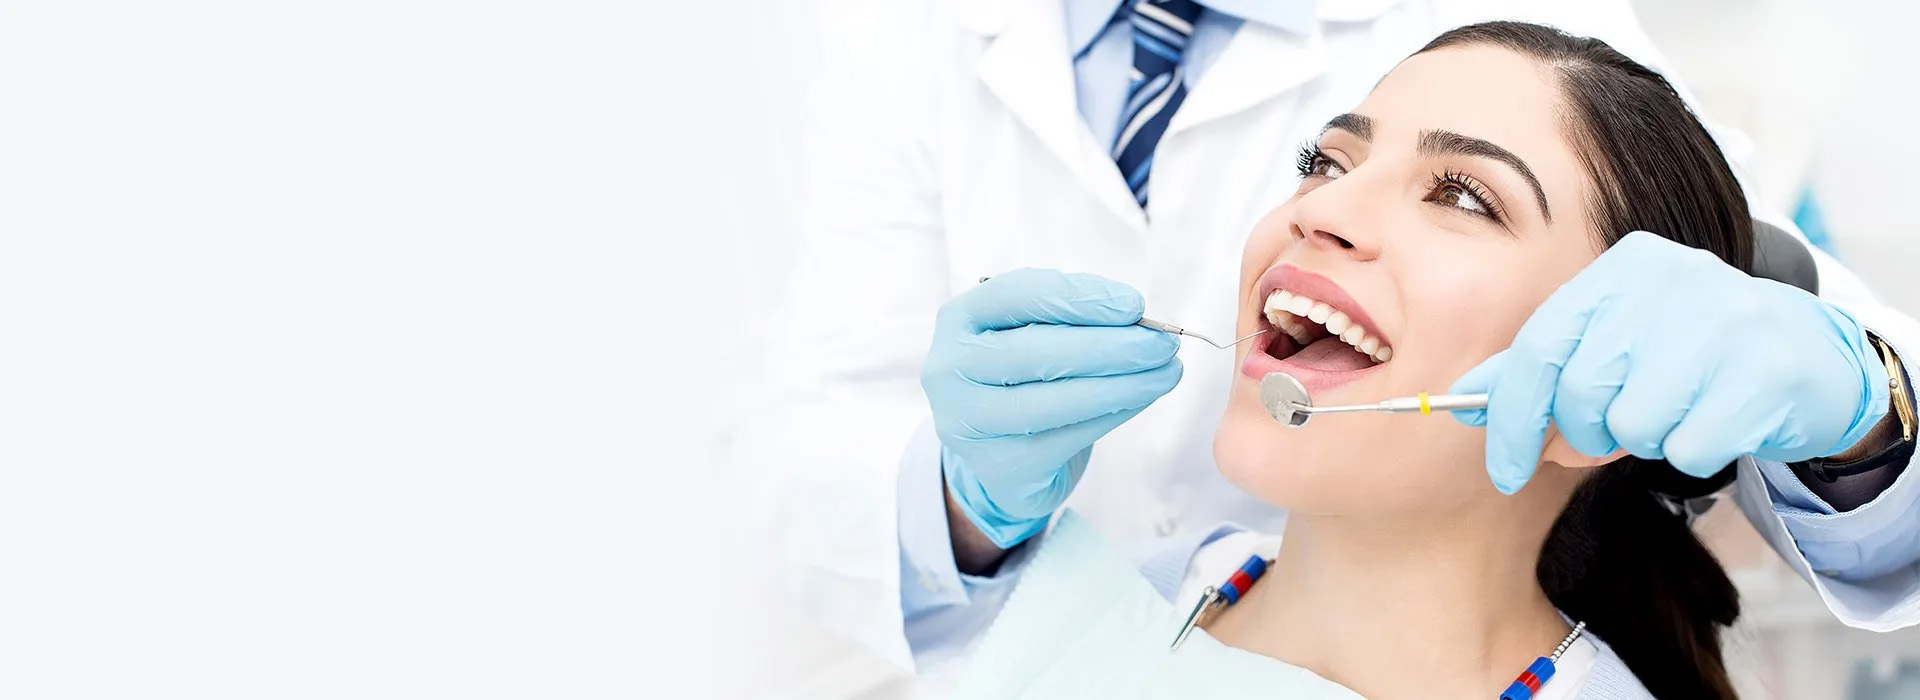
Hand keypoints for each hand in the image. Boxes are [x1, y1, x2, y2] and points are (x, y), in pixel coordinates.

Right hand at [923, 268, 1182, 546]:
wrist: (1003, 451)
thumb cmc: (1026, 375)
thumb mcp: (1034, 332)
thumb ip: (1074, 318)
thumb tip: (1138, 319)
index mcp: (959, 319)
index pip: (1017, 295)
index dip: (1080, 297)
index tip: (1135, 305)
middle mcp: (949, 369)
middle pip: (1036, 351)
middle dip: (1110, 346)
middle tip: (1163, 344)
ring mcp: (968, 422)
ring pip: (1054, 400)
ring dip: (1122, 384)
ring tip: (1167, 372)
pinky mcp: (998, 465)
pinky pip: (1067, 437)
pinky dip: (1113, 414)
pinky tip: (1142, 398)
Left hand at [1452, 231, 1889, 493]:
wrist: (1810, 357)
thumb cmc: (1689, 356)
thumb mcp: (1612, 343)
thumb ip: (1541, 368)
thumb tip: (1463, 401)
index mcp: (1622, 267)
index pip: (1538, 348)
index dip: (1511, 418)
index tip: (1502, 471)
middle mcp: (1670, 278)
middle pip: (1581, 392)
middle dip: (1585, 435)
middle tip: (1611, 435)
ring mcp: (1725, 319)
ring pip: (1634, 424)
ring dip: (1646, 440)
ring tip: (1677, 412)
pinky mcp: (1768, 369)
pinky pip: (1689, 446)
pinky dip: (1693, 451)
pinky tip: (1718, 420)